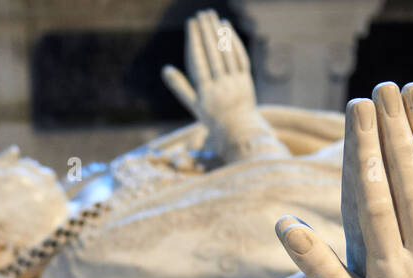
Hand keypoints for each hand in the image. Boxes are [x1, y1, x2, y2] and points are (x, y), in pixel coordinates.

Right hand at [162, 10, 257, 144]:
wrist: (238, 129)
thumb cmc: (211, 117)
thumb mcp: (193, 105)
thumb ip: (180, 86)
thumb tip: (165, 70)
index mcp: (205, 93)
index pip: (199, 61)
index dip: (195, 40)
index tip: (191, 23)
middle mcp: (221, 86)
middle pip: (213, 54)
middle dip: (207, 31)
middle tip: (201, 14)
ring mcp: (235, 82)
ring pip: (227, 53)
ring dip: (219, 32)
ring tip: (212, 16)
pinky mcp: (246, 79)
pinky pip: (240, 57)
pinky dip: (233, 41)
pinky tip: (226, 27)